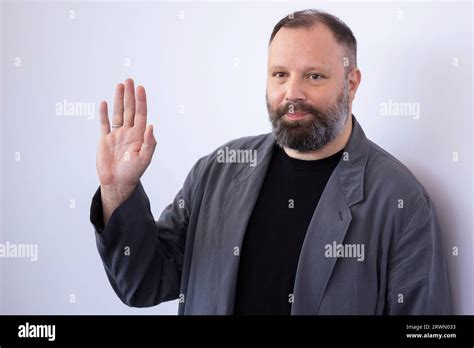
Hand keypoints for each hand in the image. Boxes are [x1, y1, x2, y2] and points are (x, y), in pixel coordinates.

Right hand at [96, 78, 156, 220]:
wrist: (117, 183)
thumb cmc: (133, 172)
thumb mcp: (144, 158)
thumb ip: (149, 143)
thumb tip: (151, 126)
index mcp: (139, 135)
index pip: (141, 114)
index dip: (141, 101)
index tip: (140, 88)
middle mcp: (129, 132)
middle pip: (129, 110)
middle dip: (130, 95)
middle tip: (129, 80)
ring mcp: (117, 135)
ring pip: (117, 113)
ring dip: (118, 100)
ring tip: (119, 85)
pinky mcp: (105, 140)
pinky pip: (104, 124)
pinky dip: (103, 114)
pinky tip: (104, 103)